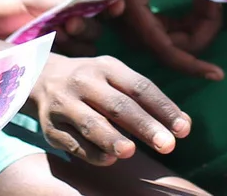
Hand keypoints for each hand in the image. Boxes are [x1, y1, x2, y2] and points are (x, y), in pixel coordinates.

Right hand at [30, 54, 190, 164]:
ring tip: (131, 152)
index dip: (163, 108)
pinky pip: (72, 142)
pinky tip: (108, 159)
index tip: (183, 129)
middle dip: (145, 126)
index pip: (141, 87)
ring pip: (91, 123)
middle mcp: (85, 82)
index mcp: (108, 67)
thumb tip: (185, 124)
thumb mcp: (118, 79)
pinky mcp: (50, 126)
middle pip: (119, 105)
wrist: (41, 77)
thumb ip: (148, 100)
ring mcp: (65, 103)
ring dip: (111, 138)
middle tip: (168, 146)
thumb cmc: (94, 83)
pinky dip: (91, 152)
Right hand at [111, 0, 225, 82]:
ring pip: (183, 38)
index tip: (218, 74)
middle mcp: (141, 35)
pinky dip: (192, 16)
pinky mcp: (148, 27)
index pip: (171, 56)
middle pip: (184, 45)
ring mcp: (144, 33)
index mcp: (140, 24)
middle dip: (206, 24)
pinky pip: (177, 30)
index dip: (195, 67)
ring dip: (201, 19)